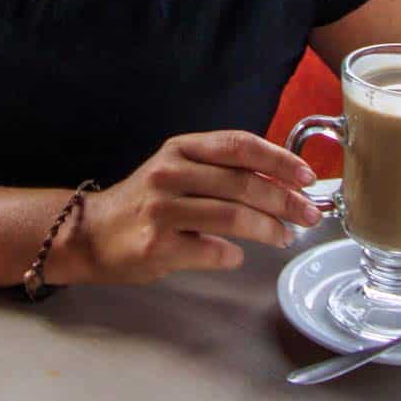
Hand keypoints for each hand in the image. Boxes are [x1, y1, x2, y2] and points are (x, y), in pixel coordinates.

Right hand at [58, 131, 320, 285]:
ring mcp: (161, 210)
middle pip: (242, 182)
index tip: (306, 176)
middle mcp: (170, 172)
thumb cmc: (145, 202)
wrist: (91, 234)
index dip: (278, 158)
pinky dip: (233, 255)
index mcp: (180, 148)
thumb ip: (220, 170)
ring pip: (232, 216)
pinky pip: (212, 250)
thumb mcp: (177, 170)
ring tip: (283, 237)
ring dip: (268, 229)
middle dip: (285, 199)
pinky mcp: (157, 246)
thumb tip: (280, 180)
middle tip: (309, 214)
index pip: (238, 144)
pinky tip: (237, 255)